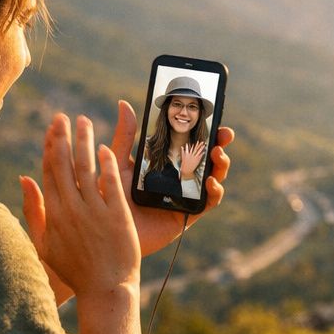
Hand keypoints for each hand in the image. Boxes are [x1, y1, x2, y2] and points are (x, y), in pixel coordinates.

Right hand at [28, 112, 140, 300]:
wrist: (104, 289)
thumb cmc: (75, 270)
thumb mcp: (45, 242)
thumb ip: (33, 210)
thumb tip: (24, 178)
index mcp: (54, 214)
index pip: (48, 172)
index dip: (49, 147)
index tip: (52, 129)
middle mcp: (71, 209)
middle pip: (63, 164)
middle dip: (62, 136)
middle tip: (64, 117)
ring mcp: (94, 212)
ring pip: (85, 167)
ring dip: (83, 141)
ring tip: (84, 122)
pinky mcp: (116, 216)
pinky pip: (110, 183)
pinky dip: (106, 164)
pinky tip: (106, 148)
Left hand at [107, 100, 232, 256]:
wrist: (108, 229)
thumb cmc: (111, 196)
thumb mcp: (118, 161)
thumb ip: (126, 136)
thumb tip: (124, 103)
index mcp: (166, 161)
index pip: (191, 141)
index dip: (206, 129)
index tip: (214, 116)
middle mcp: (180, 176)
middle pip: (207, 157)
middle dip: (220, 144)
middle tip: (225, 134)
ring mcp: (187, 195)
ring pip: (214, 177)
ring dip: (221, 165)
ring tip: (217, 154)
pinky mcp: (189, 214)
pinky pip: (208, 202)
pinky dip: (215, 191)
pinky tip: (210, 181)